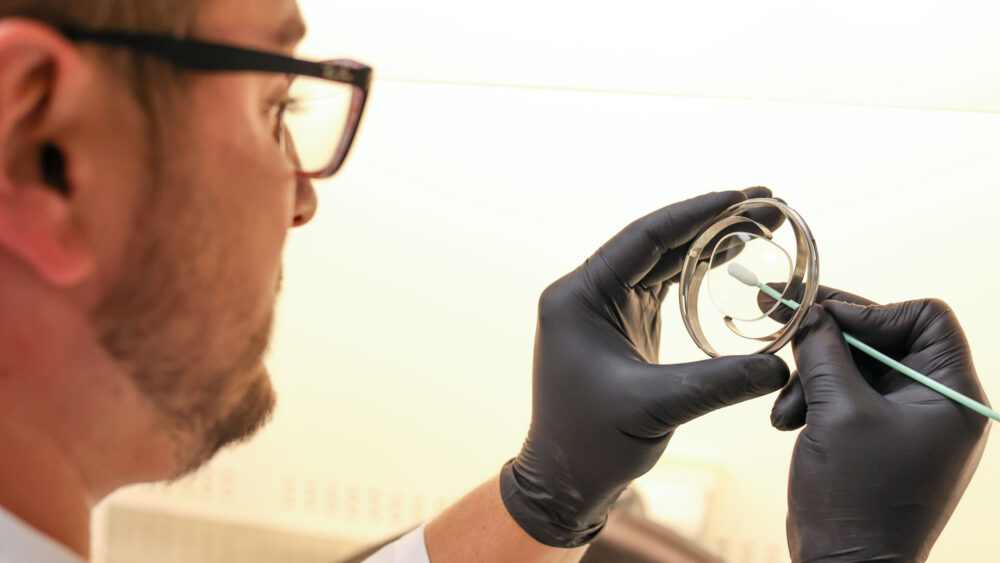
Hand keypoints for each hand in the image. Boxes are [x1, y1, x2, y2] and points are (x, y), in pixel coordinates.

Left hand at [499, 188, 790, 547]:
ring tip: (762, 223)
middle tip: (769, 203)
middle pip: (657, 243)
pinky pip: (664, 286)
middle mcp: (587, 293)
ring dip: (710, 243)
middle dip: (713, 221)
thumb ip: (716, 382)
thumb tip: (781, 365)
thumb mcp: (653, 407)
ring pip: (662, 261)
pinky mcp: (624, 325)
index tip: (744, 196)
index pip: (644, 239)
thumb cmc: (590, 442)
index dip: (696, 214)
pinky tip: (733, 256)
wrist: (565, 479)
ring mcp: (606, 307)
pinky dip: (699, 272)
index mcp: (578, 297)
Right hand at [770, 291, 989, 561]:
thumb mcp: (838, 412)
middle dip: (830, 338)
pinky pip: (846, 394)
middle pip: (885, 338)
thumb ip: (825, 352)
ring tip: (786, 407)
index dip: (871, 311)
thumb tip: (808, 310)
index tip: (820, 314)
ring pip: (857, 365)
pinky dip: (814, 398)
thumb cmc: (857, 499)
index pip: (925, 318)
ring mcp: (906, 420)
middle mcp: (936, 403)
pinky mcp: (877, 435)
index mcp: (952, 396)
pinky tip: (788, 420)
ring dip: (813, 375)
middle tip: (781, 315)